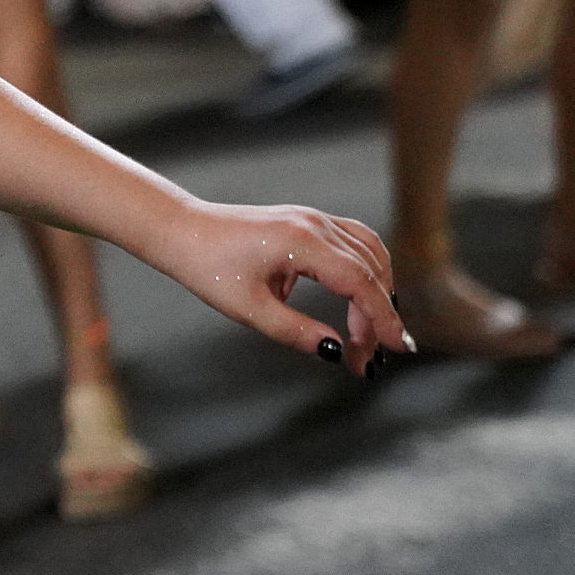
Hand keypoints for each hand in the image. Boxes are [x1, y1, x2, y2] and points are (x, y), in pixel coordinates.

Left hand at [143, 198, 403, 375]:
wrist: (181, 230)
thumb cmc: (208, 268)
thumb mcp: (249, 309)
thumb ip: (295, 331)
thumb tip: (334, 350)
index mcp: (301, 242)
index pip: (360, 282)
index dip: (383, 318)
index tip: (394, 349)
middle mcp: (314, 224)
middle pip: (370, 270)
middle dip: (377, 315)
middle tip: (367, 356)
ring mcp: (313, 218)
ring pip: (369, 252)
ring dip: (377, 291)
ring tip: (365, 332)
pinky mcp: (307, 221)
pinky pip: (354, 242)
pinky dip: (366, 270)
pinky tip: (358, 298)